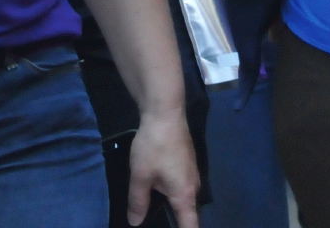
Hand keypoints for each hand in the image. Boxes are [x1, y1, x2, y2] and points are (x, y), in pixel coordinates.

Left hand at [127, 111, 199, 225]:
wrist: (166, 113)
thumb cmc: (154, 146)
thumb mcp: (140, 176)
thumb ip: (138, 201)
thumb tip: (135, 222)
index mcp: (184, 195)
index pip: (190, 225)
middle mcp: (194, 187)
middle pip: (187, 212)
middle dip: (174, 219)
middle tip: (154, 220)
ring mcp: (192, 173)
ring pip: (182, 196)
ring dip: (171, 203)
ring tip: (153, 207)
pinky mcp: (187, 162)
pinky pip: (180, 184)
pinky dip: (170, 190)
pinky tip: (155, 185)